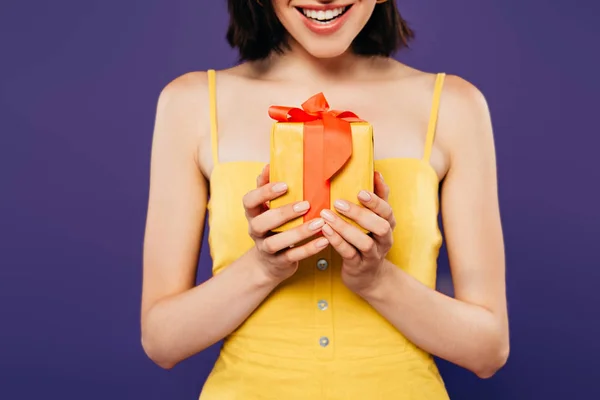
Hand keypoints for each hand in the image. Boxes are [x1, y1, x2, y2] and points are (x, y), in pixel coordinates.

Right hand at [243, 164, 328, 282]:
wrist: (268, 264)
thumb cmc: (272, 227)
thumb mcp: (267, 208)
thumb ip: (267, 187)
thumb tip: (270, 164)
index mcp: (253, 214)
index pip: (249, 201)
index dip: (264, 193)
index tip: (284, 185)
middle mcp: (255, 231)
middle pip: (261, 223)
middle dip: (283, 213)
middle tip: (306, 204)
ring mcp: (266, 249)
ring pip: (276, 242)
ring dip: (299, 232)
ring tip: (319, 223)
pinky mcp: (279, 262)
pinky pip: (293, 256)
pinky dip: (309, 249)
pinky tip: (325, 240)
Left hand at [320, 171, 395, 295]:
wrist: (367, 276)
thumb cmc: (367, 240)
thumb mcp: (374, 220)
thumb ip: (376, 198)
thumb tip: (375, 172)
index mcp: (388, 224)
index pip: (387, 210)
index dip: (376, 200)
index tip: (361, 190)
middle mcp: (384, 239)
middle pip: (380, 226)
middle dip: (360, 213)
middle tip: (338, 202)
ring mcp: (373, 254)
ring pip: (364, 242)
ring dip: (344, 228)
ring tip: (326, 216)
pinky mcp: (359, 266)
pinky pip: (349, 254)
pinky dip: (337, 242)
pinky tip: (325, 231)